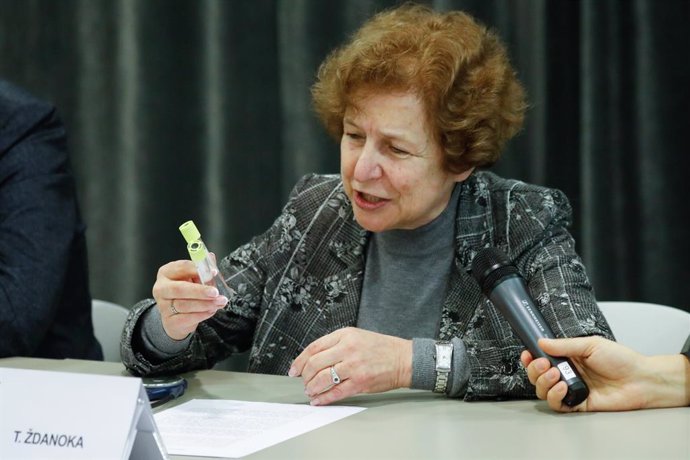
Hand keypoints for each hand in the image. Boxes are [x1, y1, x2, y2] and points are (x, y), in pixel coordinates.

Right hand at [152, 259, 227, 339]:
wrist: (176, 317)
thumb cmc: (186, 293)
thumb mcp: (194, 279)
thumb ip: (203, 269)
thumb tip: (211, 257)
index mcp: (166, 273)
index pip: (181, 268)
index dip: (197, 270)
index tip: (213, 272)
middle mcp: (161, 288)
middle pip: (179, 289)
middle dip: (200, 291)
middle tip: (216, 292)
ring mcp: (163, 306)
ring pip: (184, 305)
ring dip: (205, 304)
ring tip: (219, 302)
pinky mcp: (170, 322)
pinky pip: (187, 319)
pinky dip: (201, 315)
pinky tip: (211, 310)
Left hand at [288, 327, 411, 405]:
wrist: (403, 359)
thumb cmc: (380, 348)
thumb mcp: (356, 336)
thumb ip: (335, 344)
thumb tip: (313, 359)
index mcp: (345, 335)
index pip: (314, 347)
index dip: (300, 360)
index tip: (294, 369)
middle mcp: (348, 349)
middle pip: (315, 364)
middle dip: (305, 376)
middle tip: (303, 381)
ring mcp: (354, 366)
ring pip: (322, 379)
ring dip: (312, 388)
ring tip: (310, 391)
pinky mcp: (360, 382)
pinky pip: (336, 392)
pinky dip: (323, 398)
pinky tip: (318, 400)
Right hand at [520, 336, 648, 411]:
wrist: (641, 379)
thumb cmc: (621, 360)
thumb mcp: (590, 345)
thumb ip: (564, 345)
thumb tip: (541, 342)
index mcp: (569, 358)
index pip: (543, 359)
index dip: (532, 358)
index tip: (527, 354)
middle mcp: (568, 374)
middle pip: (539, 376)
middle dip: (535, 370)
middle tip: (543, 364)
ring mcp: (572, 390)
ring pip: (544, 391)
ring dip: (543, 382)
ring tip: (555, 375)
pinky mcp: (578, 404)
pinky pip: (558, 404)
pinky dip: (554, 396)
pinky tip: (561, 387)